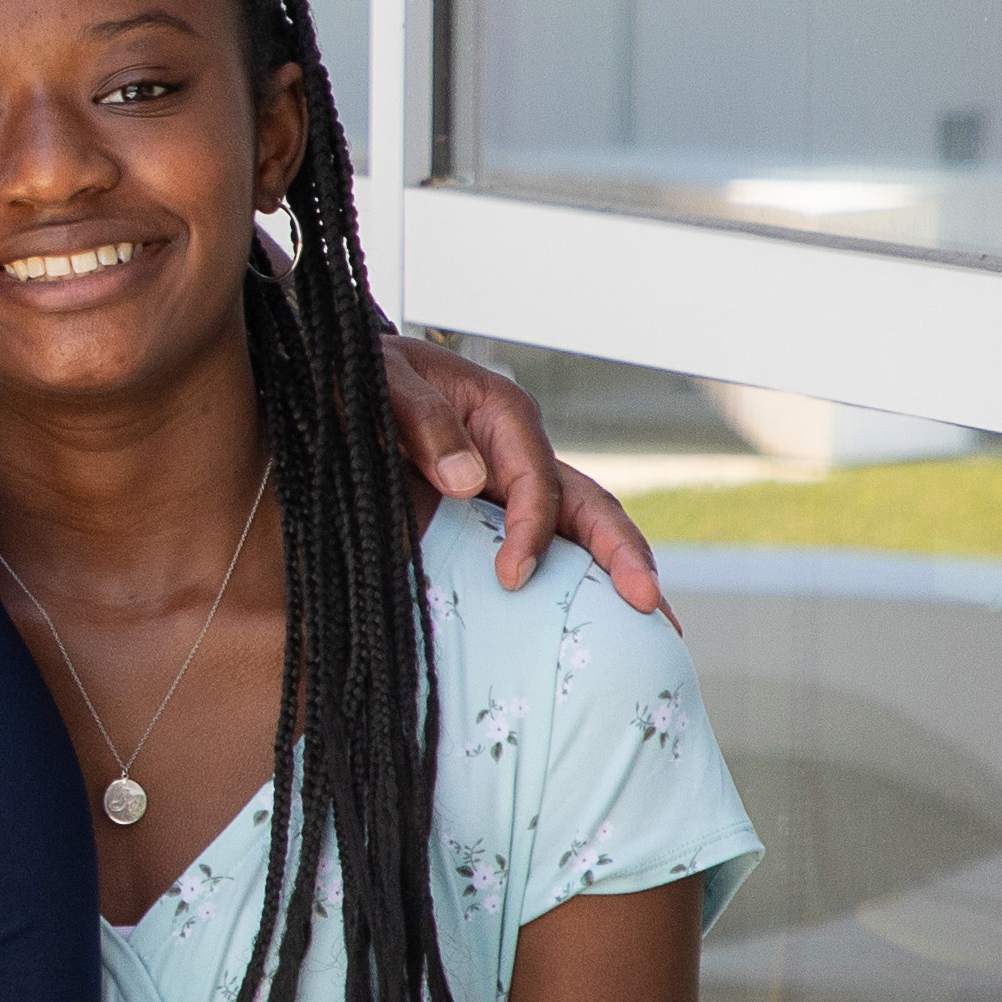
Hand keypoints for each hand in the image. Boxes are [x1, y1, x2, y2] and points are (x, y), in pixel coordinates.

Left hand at [376, 335, 666, 617]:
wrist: (347, 381)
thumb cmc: (368, 376)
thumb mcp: (385, 383)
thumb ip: (424, 422)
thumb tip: (466, 480)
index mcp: (504, 414)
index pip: (536, 482)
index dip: (531, 532)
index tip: (512, 577)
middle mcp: (520, 449)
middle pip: (586, 504)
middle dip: (622, 554)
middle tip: (649, 606)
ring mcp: (513, 481)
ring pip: (577, 526)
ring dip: (614, 572)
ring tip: (653, 626)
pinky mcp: (493, 509)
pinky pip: (543, 542)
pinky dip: (570, 578)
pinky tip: (591, 619)